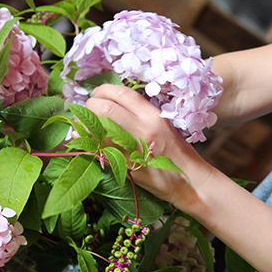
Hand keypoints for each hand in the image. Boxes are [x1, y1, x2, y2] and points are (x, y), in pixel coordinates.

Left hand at [85, 83, 203, 205]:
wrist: (189, 181)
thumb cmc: (178, 153)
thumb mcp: (164, 126)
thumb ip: (141, 115)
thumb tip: (114, 106)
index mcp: (153, 116)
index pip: (123, 94)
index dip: (104, 90)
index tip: (97, 93)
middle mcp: (143, 128)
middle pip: (105, 108)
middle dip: (90, 106)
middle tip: (87, 110)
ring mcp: (134, 148)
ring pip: (99, 129)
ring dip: (85, 125)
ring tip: (81, 125)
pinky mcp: (127, 166)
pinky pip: (101, 150)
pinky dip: (89, 144)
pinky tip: (85, 141)